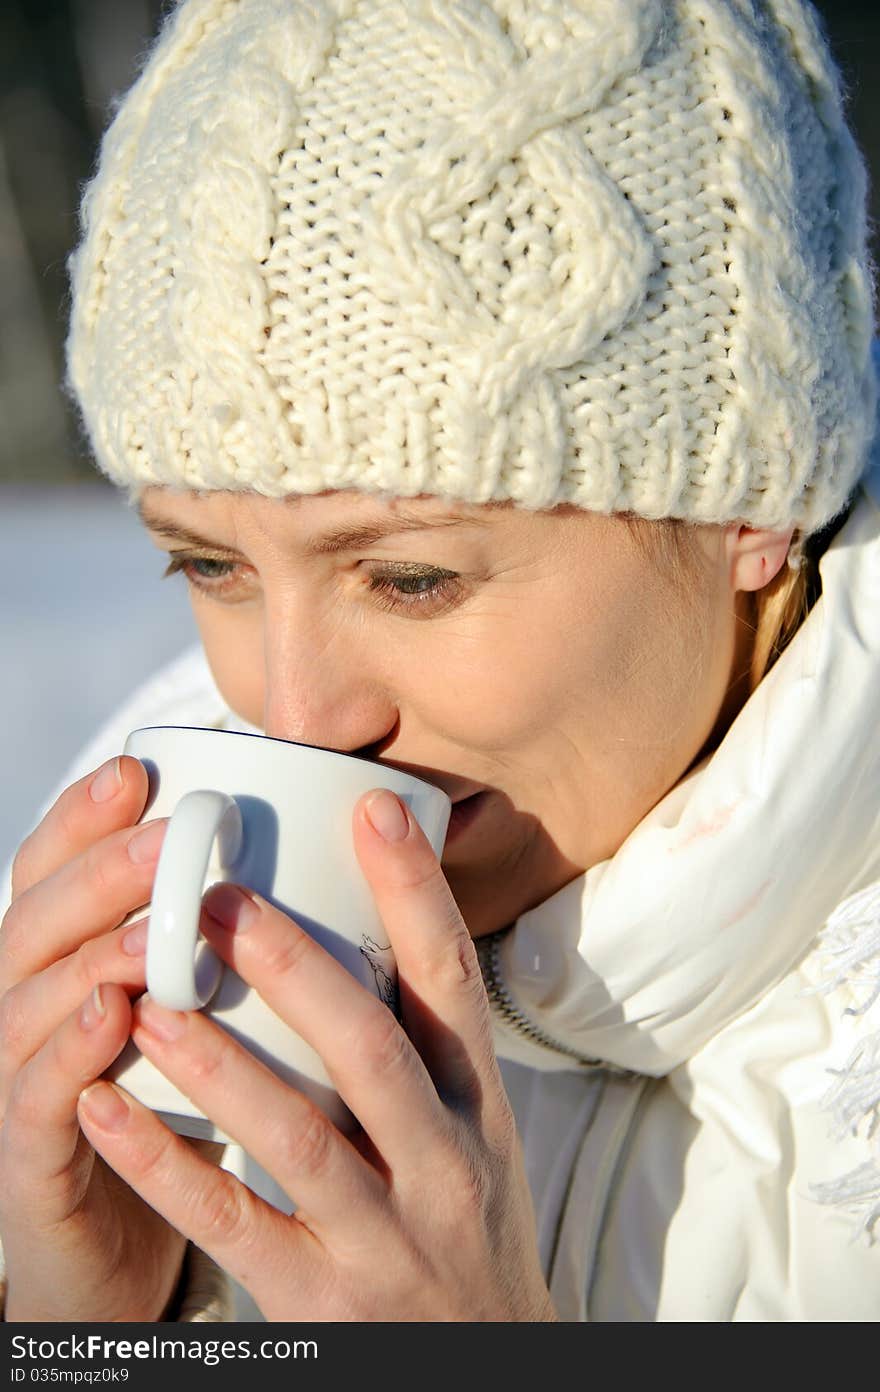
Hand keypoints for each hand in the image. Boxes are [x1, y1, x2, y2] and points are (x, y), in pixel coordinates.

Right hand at [0, 757, 195, 1321]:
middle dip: (99, 874)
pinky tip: (115, 1023)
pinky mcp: (26, 1160)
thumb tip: (301, 857)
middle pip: (36, 921)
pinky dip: (70, 1059)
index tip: (137, 770)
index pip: (53, 873)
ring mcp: (14, 1082)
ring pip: (27, 1002)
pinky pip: (36, 1101)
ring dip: (87, 959)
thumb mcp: (188, 1014)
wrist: (123, 1251)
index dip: (82, 819)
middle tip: (163, 837)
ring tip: (149, 930)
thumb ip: (214, 945)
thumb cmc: (170, 1110)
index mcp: (65, 963)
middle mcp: (26, 1009)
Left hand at [77, 788, 557, 1321]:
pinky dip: (164, 1166)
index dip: (413, 890)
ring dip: (219, 1063)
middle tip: (216, 896)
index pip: (452, 980)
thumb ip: (420, 1042)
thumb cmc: (464, 1222)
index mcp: (477, 1103)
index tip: (366, 806)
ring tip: (146, 999)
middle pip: (368, 1046)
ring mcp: (386, 1236)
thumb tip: (357, 918)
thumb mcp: (473, 1129)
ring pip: (298, 1137)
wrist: (488, 1367)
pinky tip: (105, 1109)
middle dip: (291, 965)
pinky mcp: (324, 1302)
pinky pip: (234, 1225)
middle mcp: (443, 1161)